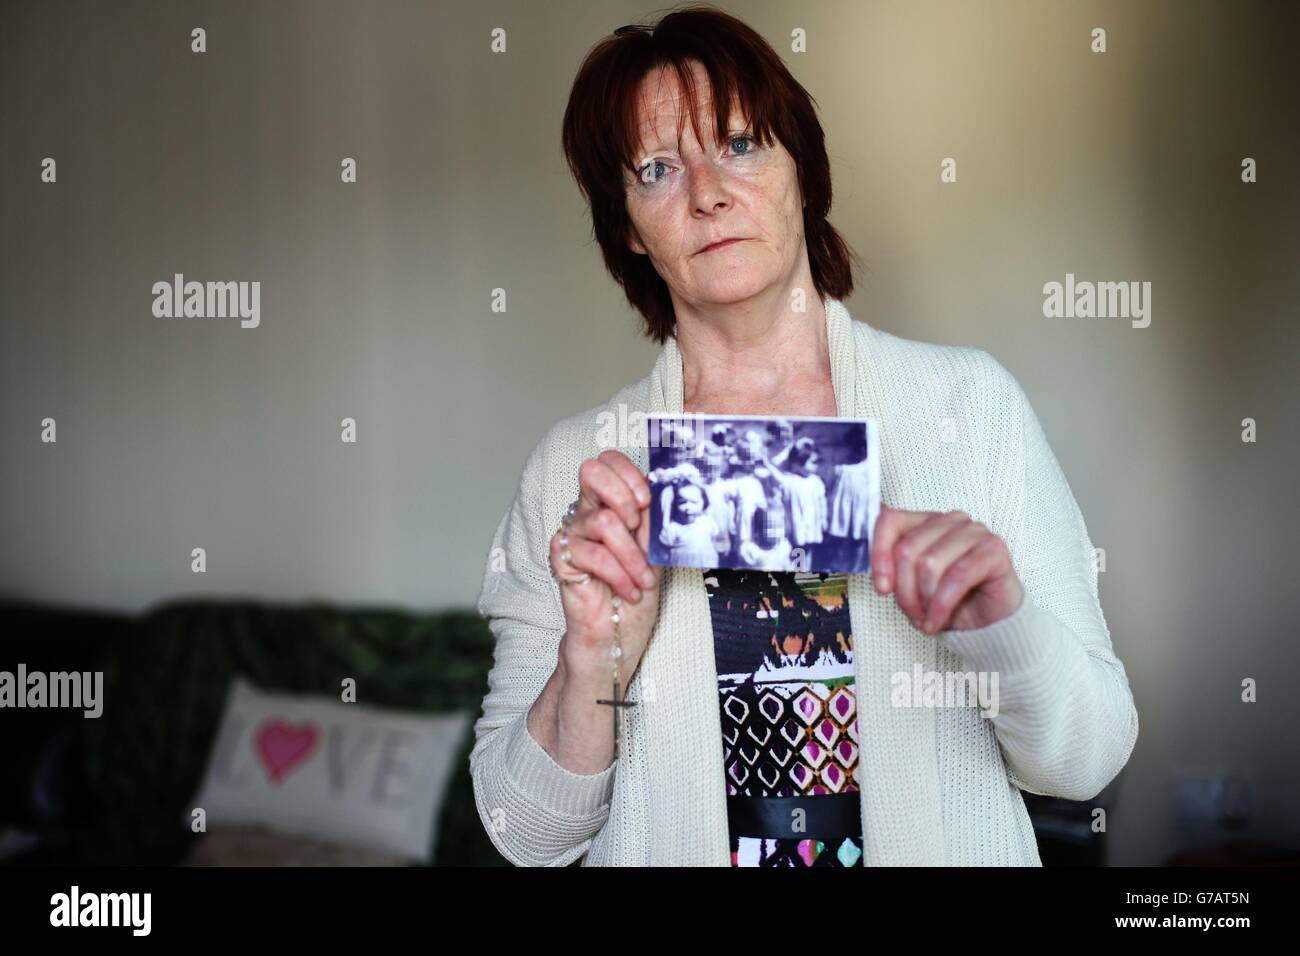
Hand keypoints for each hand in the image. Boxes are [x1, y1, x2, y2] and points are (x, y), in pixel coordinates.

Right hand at [550, 450, 662, 667]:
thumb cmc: (636, 590)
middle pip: (591, 470)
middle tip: (638, 527)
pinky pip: (593, 554)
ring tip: (643, 580)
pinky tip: (629, 590)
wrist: (618, 634)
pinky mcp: (562, 559)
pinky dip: (620, 574)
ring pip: (605, 522)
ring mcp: (572, 534)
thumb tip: (660, 491)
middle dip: (623, 496)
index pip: (608, 461)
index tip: (647, 502)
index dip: (629, 474)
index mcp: (609, 503)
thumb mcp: (654, 548)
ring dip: (633, 556)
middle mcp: (587, 512)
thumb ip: (653, 518)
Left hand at [870, 504, 1022, 633]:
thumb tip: (861, 538)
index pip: (890, 521)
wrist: (988, 625)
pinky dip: (941, 605)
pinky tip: (937, 622)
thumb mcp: (910, 583)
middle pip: (908, 549)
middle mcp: (950, 521)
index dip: (879, 555)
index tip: (882, 588)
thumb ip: (890, 560)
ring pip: (930, 564)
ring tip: (927, 619)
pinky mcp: (993, 550)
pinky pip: (957, 577)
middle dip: (904, 591)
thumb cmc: (949, 601)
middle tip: (912, 614)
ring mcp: (974, 532)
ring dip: (924, 601)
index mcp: (927, 521)